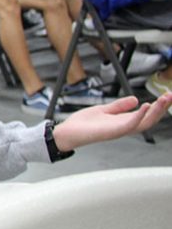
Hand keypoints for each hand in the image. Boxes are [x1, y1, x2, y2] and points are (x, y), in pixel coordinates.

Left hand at [53, 93, 171, 151]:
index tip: (167, 95)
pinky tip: (145, 105)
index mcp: (123, 121)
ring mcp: (118, 131)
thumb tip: (136, 99)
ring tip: (164, 99)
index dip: (157, 106)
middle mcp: (124, 127)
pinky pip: (129, 125)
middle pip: (149, 119)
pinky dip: (139, 116)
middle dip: (162, 108)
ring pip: (143, 123)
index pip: (146, 115)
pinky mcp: (111, 132)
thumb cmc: (83, 123)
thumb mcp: (104, 110)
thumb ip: (119, 106)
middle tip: (171, 95)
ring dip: (155, 111)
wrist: (66, 132)